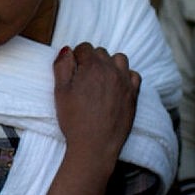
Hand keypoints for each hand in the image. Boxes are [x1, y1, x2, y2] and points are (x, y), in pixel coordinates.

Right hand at [54, 43, 139, 158]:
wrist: (95, 146)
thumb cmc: (75, 120)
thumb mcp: (60, 91)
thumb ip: (62, 66)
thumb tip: (67, 50)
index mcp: (93, 66)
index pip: (85, 47)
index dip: (76, 57)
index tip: (73, 70)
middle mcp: (112, 70)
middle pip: (102, 53)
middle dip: (92, 61)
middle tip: (83, 79)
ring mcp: (125, 82)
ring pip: (119, 60)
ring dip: (110, 64)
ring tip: (100, 80)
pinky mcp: (134, 95)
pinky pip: (134, 75)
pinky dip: (126, 76)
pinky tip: (116, 87)